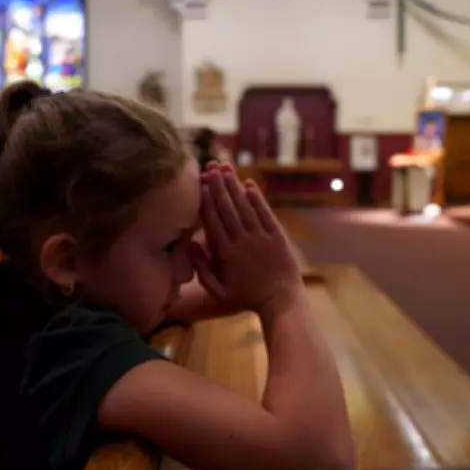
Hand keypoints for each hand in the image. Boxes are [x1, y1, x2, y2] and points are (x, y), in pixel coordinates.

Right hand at [195, 163, 301, 315]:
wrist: (280, 300)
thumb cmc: (245, 297)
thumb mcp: (217, 291)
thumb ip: (202, 268)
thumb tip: (189, 244)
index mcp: (226, 254)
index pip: (213, 222)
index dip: (205, 201)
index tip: (199, 185)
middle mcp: (243, 241)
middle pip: (227, 209)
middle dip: (218, 187)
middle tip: (210, 168)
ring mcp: (262, 237)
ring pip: (245, 207)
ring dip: (235, 187)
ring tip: (226, 169)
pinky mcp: (277, 236)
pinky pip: (265, 214)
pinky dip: (258, 199)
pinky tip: (249, 185)